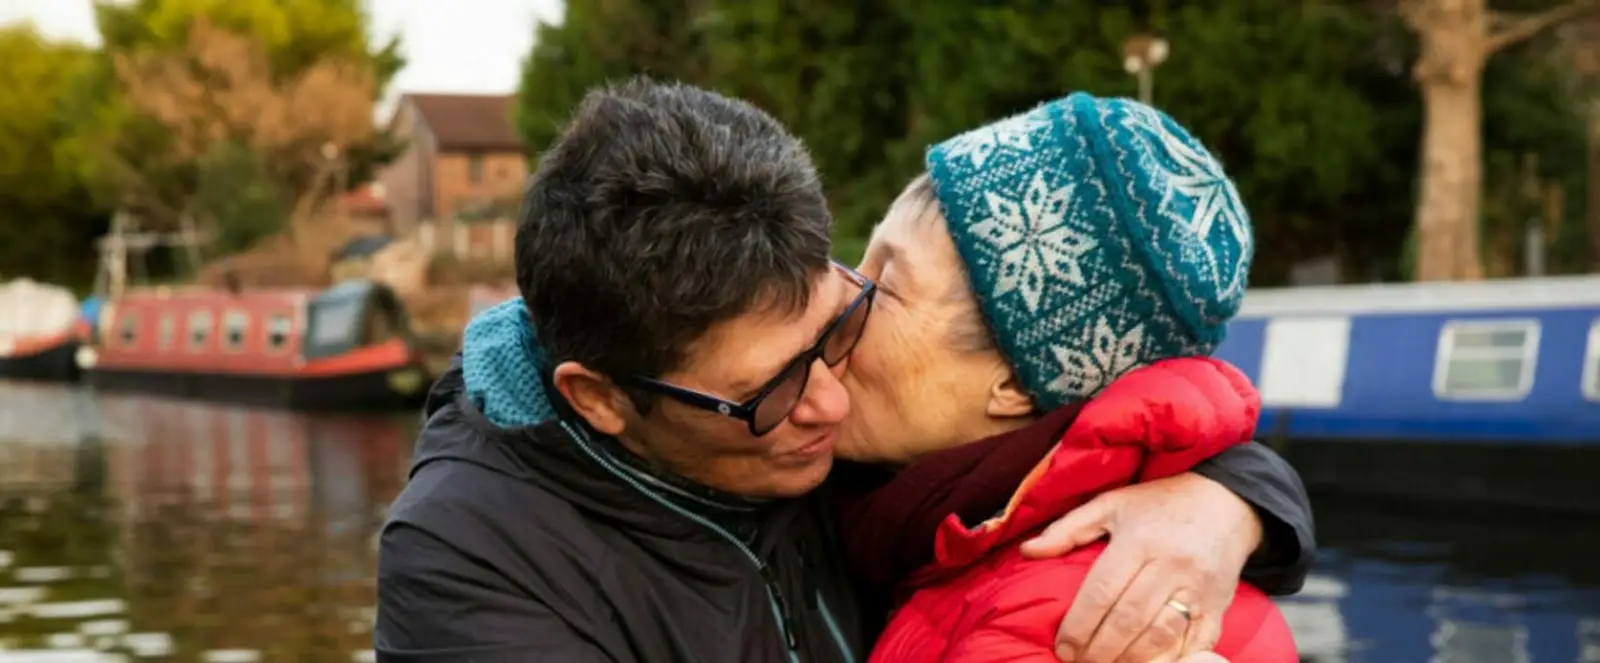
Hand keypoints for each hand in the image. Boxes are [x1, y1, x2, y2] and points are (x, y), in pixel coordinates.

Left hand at [1018, 473, 1262, 662]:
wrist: (1226, 499)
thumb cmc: (1160, 503)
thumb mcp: (1112, 504)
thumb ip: (1068, 528)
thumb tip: (1028, 551)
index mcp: (1140, 540)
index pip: (1102, 591)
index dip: (1079, 625)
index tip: (1063, 647)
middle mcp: (1171, 565)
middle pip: (1129, 619)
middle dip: (1099, 649)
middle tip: (1080, 662)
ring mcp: (1199, 588)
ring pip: (1161, 635)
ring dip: (1131, 658)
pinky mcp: (1219, 605)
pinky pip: (1198, 643)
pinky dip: (1174, 659)